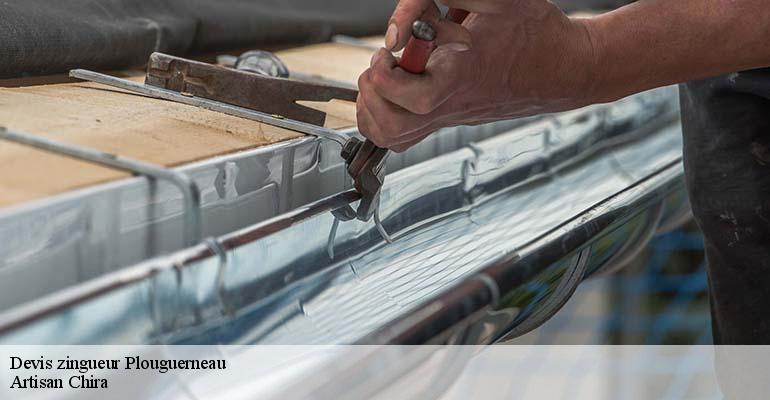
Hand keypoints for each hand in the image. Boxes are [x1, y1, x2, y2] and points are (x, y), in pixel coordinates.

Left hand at [357, 0, 598, 151]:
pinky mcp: (452, 118)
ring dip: (375, 110)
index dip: (386, 74)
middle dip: (374, 93)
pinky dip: (386, 121)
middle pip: (394, 126)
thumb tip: (410, 9)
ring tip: (382, 79)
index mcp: (462, 75)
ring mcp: (451, 115)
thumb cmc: (538, 33)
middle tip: (381, 64)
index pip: (410, 95)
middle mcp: (453, 102)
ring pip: (395, 138)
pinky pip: (407, 137)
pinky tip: (391, 93)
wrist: (566, 67)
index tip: (389, 47)